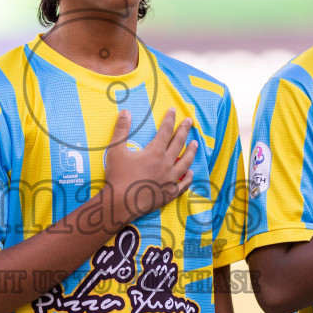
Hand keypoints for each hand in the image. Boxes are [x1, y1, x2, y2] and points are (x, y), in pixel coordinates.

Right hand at [103, 108, 196, 227]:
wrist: (121, 202)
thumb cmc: (118, 176)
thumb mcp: (116, 150)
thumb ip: (121, 130)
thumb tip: (125, 111)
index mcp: (155, 152)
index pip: (165, 131)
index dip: (169, 119)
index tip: (172, 110)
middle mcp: (166, 164)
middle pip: (179, 143)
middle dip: (184, 130)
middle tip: (190, 121)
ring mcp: (170, 179)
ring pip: (185, 162)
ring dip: (191, 151)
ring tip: (195, 144)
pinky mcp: (170, 193)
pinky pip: (183, 184)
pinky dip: (188, 178)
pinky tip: (191, 173)